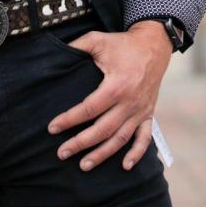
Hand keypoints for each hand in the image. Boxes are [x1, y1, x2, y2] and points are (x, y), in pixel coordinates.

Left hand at [47, 21, 172, 171]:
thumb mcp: (97, 40)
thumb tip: (56, 52)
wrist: (153, 45)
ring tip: (84, 165)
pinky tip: (126, 166)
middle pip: (102, 130)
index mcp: (116, 86)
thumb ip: (77, 46)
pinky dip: (136, 154)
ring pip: (120, 138)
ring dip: (103, 154)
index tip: (52, 128)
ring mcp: (140, 111)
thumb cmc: (122, 44)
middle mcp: (129, 103)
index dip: (69, 119)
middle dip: (81, 143)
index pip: (88, 109)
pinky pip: (144, 138)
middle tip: (62, 153)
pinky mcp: (148, 114)